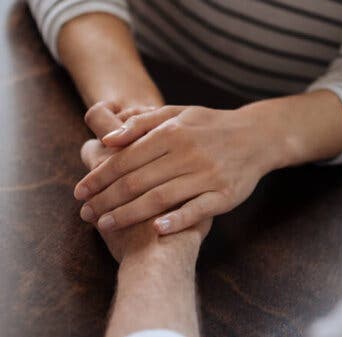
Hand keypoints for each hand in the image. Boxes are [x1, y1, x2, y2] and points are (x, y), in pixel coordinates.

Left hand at [81, 104, 211, 262]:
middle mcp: (188, 153)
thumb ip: (143, 122)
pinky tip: (155, 230)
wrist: (259, 137)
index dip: (99, 176)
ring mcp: (208, 175)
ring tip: (105, 225)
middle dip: (106, 199)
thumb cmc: (212, 126)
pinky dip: (175, 220)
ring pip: (160, 198)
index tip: (80, 191)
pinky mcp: (225, 194)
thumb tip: (108, 139)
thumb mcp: (179, 113)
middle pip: (137, 181)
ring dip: (128, 214)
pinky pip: (196, 210)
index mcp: (174, 132)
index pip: (126, 158)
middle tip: (85, 213)